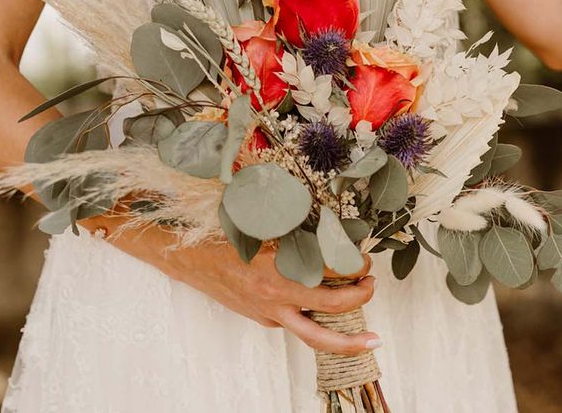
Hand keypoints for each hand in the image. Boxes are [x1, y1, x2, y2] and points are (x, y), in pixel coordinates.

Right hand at [83, 217, 379, 354]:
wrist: (189, 259)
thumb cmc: (225, 234)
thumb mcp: (262, 223)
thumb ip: (295, 229)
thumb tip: (330, 226)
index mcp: (278, 267)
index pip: (330, 271)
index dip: (354, 265)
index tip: (364, 258)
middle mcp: (277, 296)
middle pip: (333, 307)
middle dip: (361, 298)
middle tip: (372, 285)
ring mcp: (270, 313)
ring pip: (316, 336)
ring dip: (347, 338)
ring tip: (371, 338)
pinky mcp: (265, 321)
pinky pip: (297, 326)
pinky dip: (319, 323)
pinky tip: (333, 316)